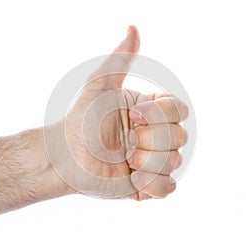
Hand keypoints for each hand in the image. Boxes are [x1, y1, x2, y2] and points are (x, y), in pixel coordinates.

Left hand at [47, 26, 187, 199]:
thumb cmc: (80, 119)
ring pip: (174, 163)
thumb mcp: (98, 86)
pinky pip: (168, 188)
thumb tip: (133, 29)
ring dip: (148, 163)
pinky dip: (153, 186)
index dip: (160, 115)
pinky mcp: (146, 186)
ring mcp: (152, 161)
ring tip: (125, 162)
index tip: (133, 115)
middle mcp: (154, 135)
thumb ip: (119, 59)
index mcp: (149, 113)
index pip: (179, 110)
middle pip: (180, 138)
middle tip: (126, 141)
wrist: (65, 156)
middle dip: (151, 140)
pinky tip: (133, 180)